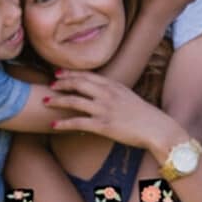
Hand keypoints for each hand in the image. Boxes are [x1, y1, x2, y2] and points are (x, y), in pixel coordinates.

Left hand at [47, 71, 186, 161]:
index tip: (59, 73)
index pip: (87, 75)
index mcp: (113, 85)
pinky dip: (63, 123)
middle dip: (61, 83)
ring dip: (57, 101)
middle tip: (50, 85)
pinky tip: (53, 125)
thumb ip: (114, 93)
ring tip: (45, 101)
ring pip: (74, 101)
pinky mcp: (102, 125)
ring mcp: (104, 109)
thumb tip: (102, 93)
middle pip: (78, 84)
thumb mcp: (129, 97)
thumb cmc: (145, 116)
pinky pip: (77, 123)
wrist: (157, 128)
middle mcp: (107, 94)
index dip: (71, 73)